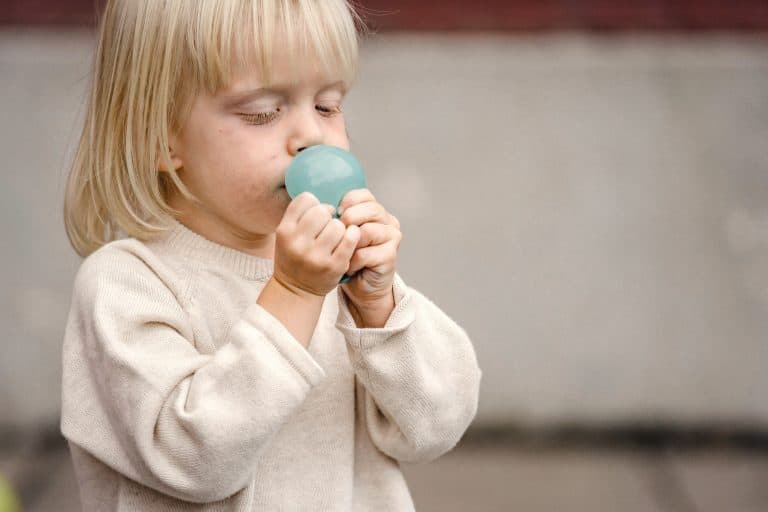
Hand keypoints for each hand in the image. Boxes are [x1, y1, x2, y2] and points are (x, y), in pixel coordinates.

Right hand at [272, 192, 360, 296]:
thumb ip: (299, 214)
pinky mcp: (333, 266)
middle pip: (322, 211)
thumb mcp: (286, 234)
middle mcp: (297, 243)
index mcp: (284, 231)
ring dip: (340, 227)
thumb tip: (322, 189)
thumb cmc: (293, 256)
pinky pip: (350, 240)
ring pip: (337, 225)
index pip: (305, 200)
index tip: (317, 213)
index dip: (315, 203)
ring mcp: (316, 256)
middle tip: (328, 225)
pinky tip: (351, 237)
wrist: (295, 290)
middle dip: (329, 215)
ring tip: (336, 235)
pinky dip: (353, 235)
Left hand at [337, 189, 401, 324]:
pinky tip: (348, 266)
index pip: (365, 195)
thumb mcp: (341, 233)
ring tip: (341, 252)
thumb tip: (320, 205)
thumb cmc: (349, 256)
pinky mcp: (390, 255)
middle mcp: (388, 221)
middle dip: (349, 219)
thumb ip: (338, 217)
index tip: (335, 212)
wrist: (363, 284)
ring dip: (349, 243)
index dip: (348, 201)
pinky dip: (352, 261)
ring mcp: (391, 238)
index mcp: (376, 211)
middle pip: (371, 209)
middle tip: (336, 231)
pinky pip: (365, 253)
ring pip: (367, 231)